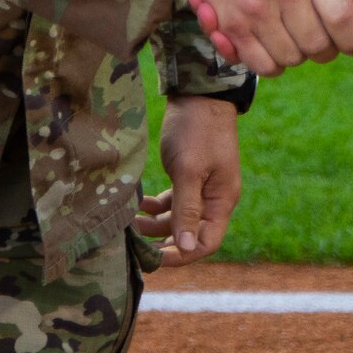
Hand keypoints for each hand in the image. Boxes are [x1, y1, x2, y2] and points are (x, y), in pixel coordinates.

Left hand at [135, 95, 240, 266]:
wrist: (198, 94)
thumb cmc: (197, 131)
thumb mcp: (189, 171)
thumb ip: (186, 209)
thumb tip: (186, 247)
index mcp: (221, 200)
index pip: (206, 242)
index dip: (182, 255)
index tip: (154, 258)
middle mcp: (214, 198)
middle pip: (191, 234)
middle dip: (164, 242)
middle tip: (136, 247)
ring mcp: (202, 187)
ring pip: (178, 218)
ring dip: (155, 224)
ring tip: (130, 222)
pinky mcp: (189, 176)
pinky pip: (173, 201)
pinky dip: (156, 206)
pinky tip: (138, 203)